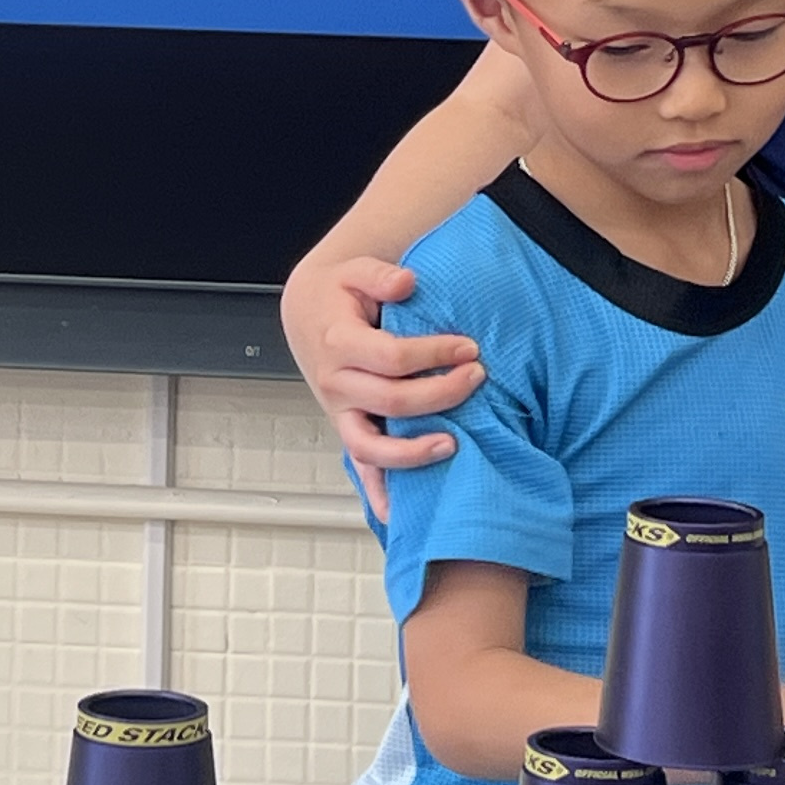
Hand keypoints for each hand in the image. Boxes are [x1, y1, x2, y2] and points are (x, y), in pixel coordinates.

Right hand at [279, 252, 482, 523]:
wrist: (308, 313)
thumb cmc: (337, 294)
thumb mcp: (354, 270)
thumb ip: (381, 275)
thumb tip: (407, 283)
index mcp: (338, 343)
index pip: (392, 358)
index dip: (434, 353)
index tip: (468, 347)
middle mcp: (336, 383)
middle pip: (392, 401)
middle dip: (442, 393)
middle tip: (477, 376)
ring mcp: (341, 412)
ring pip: (370, 446)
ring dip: (412, 452)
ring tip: (453, 445)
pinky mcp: (347, 428)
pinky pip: (360, 468)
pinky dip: (377, 493)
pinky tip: (399, 514)